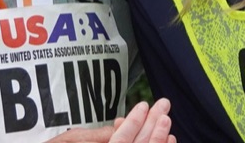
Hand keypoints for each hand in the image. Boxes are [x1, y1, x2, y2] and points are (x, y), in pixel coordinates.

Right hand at [44, 99, 173, 142]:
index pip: (121, 140)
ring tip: (167, 122)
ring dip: (159, 140)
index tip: (144, 105)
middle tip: (164, 104)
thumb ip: (98, 136)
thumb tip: (121, 124)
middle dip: (154, 126)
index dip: (134, 122)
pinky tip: (169, 140)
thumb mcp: (74, 141)